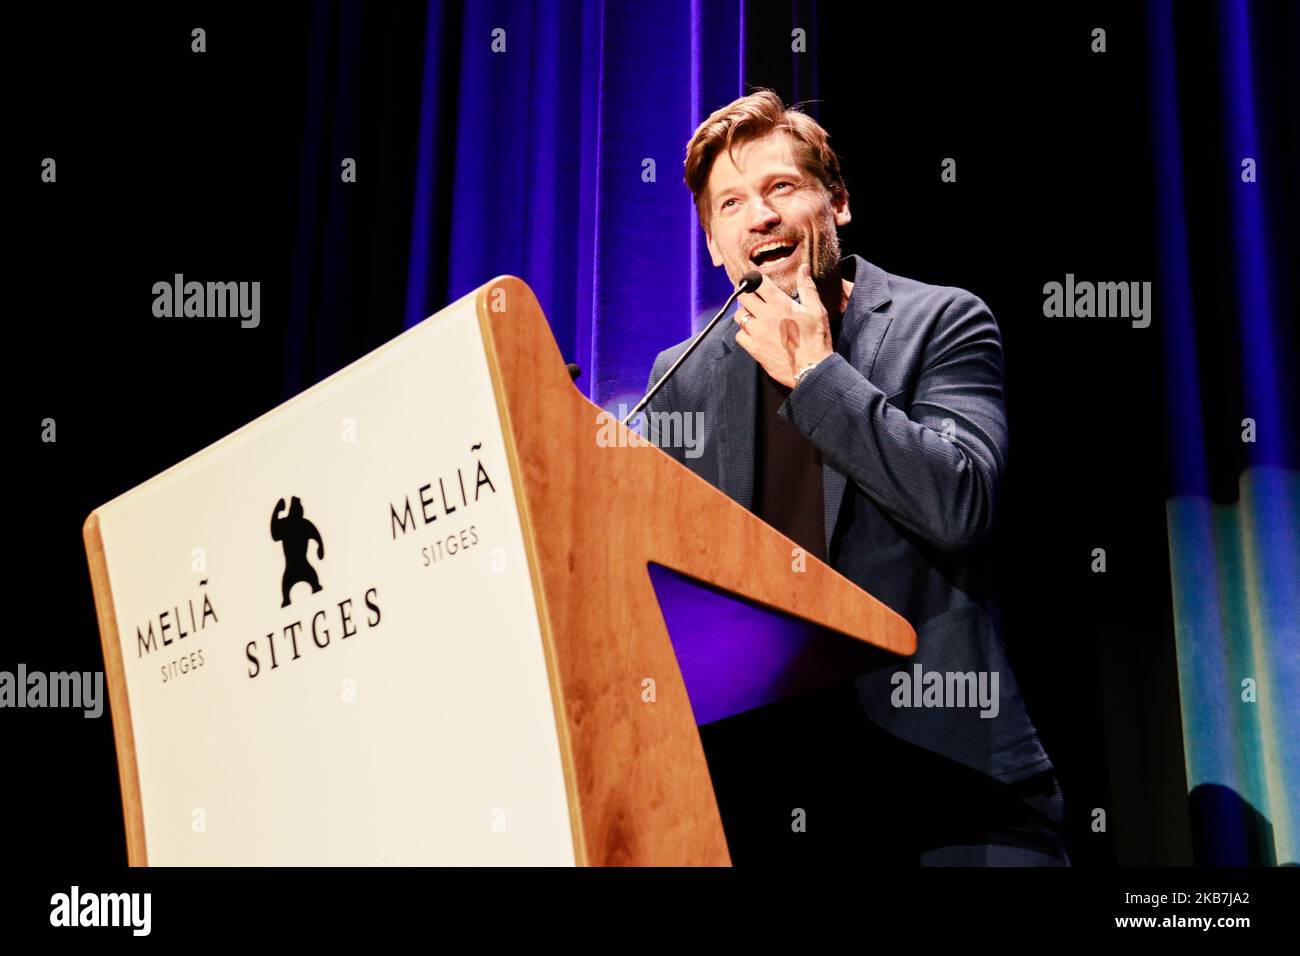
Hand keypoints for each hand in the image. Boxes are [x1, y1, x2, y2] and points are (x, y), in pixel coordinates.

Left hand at [733, 262, 833, 387]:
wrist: (812, 368)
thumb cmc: (817, 338)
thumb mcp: (816, 310)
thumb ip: (807, 287)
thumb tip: (803, 267)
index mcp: (779, 303)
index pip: (758, 282)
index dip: (754, 278)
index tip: (754, 280)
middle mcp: (765, 315)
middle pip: (743, 297)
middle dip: (745, 294)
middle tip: (749, 296)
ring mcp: (757, 333)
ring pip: (739, 316)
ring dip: (744, 313)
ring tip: (752, 315)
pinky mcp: (754, 348)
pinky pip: (739, 335)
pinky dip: (743, 333)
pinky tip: (752, 333)